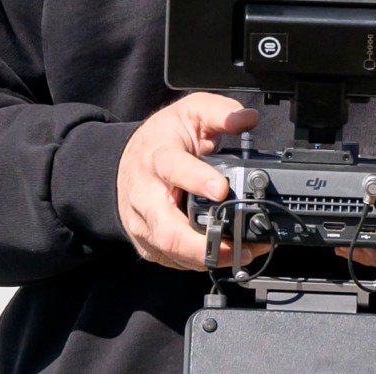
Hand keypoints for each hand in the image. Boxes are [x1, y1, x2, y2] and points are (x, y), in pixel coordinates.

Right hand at [116, 92, 261, 270]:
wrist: (128, 164)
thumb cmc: (160, 141)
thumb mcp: (188, 113)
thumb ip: (218, 112)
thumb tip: (248, 118)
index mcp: (156, 158)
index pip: (172, 168)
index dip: (196, 179)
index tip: (222, 190)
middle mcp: (145, 195)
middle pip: (167, 229)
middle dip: (204, 243)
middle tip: (237, 245)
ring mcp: (144, 224)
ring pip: (172, 251)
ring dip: (210, 257)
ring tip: (244, 253)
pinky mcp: (148, 245)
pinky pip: (175, 261)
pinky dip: (202, 262)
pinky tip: (227, 256)